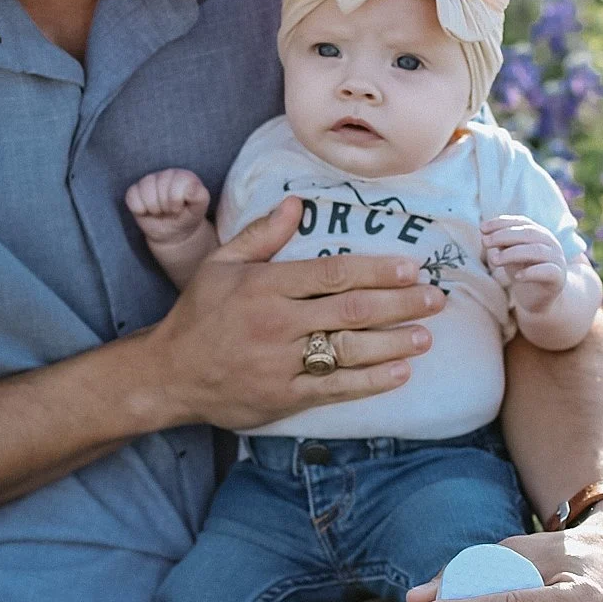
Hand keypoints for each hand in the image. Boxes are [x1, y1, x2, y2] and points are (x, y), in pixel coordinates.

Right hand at [127, 168, 210, 244]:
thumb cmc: (187, 218)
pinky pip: (132, 197)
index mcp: (184, 176)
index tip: (180, 208)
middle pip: (160, 187)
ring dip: (153, 208)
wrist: (174, 232)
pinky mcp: (135, 191)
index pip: (176, 183)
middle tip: (170, 212)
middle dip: (165, 206)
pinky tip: (147, 212)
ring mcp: (149, 181)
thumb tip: (192, 187)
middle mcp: (166, 175)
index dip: (176, 201)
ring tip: (160, 212)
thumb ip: (200, 197)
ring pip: (145, 191)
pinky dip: (139, 208)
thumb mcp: (198, 210)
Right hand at [136, 196, 444, 431]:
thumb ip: (262, 235)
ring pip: (349, 351)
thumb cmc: (197, 314)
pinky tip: (400, 373)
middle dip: (400, 304)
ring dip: (394, 343)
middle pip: (351, 311)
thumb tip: (297, 204)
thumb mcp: (220, 265)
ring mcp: (281, 363)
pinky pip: (335, 389)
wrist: (168, 374)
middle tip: (435, 298)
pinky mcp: (283, 397)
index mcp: (265, 286)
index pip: (332, 274)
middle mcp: (277, 324)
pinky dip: (370, 382)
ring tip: (426, 336)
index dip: (376, 271)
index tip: (410, 268)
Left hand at [481, 215, 568, 315]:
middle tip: (485, 242)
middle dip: (504, 236)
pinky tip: (517, 277)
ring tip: (494, 260)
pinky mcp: (558, 277)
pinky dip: (531, 272)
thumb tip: (485, 234)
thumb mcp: (510, 256)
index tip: (482, 228)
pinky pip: (547, 271)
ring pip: (536, 250)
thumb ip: (502, 245)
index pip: (521, 222)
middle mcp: (550, 243)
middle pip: (528, 233)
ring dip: (513, 253)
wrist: (540, 298)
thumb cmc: (523, 271)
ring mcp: (557, 259)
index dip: (502, 223)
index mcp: (538, 233)